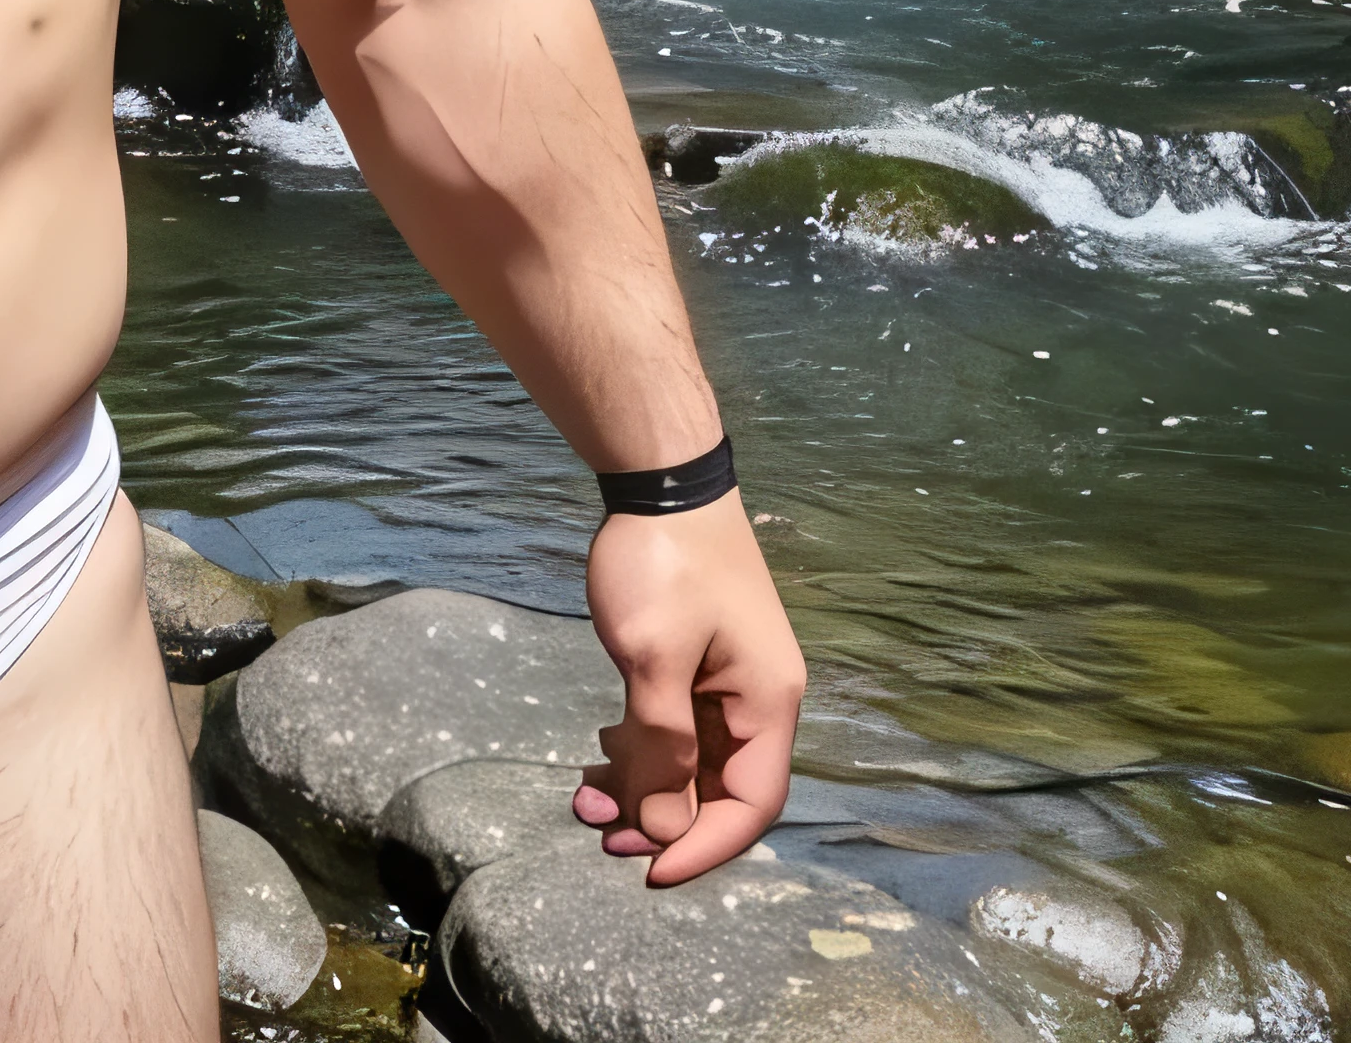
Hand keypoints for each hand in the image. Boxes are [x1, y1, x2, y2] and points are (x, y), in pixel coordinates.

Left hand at [571, 495, 802, 884]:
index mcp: (767, 702)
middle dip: (661, 819)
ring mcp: (727, 681)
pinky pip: (675, 729)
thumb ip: (661, 746)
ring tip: (583, 796)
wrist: (660, 479)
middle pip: (719, 789)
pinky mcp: (696, 664)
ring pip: (691, 762)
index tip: (648, 870)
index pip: (752, 804)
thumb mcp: (654, 658)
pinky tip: (599, 752)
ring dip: (642, 786)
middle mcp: (758, 700)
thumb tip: (662, 824)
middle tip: (598, 830)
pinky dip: (639, 749)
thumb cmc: (663, 561)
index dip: (703, 845)